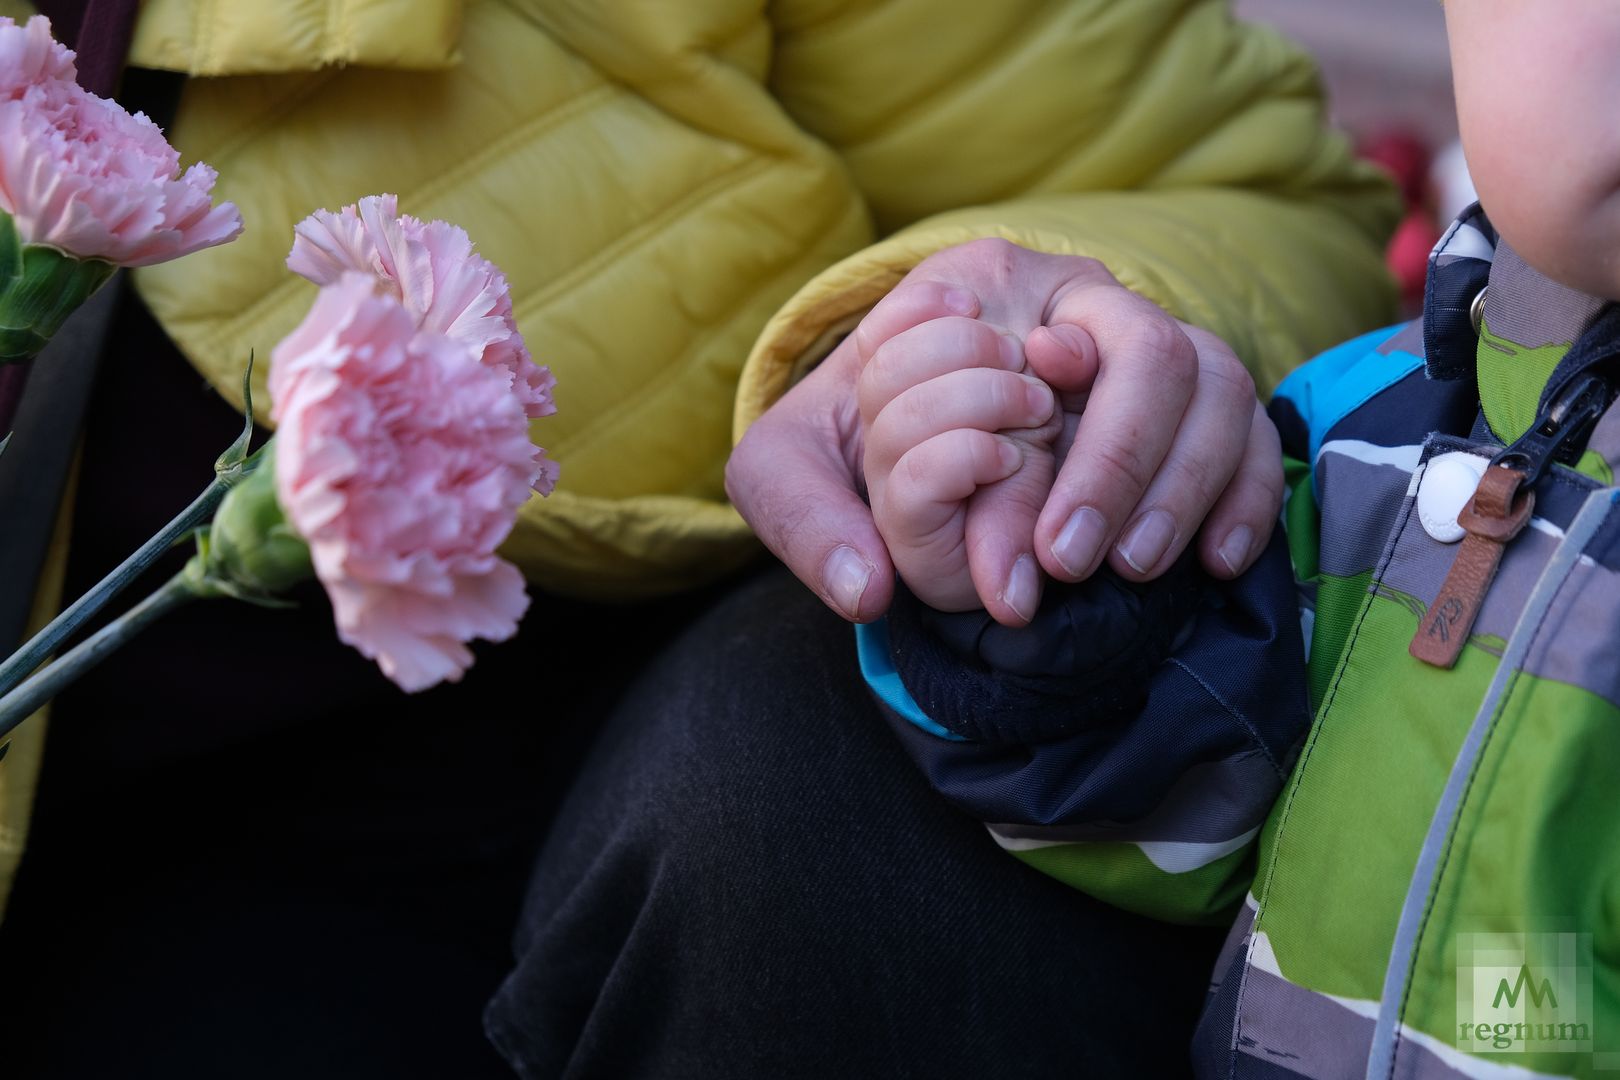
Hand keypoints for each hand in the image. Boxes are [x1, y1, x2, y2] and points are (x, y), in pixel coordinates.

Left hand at [725, 239, 1283, 622]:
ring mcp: (1144, 346)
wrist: (881, 438)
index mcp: (991, 282)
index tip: (1044, 537)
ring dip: (1192, 484)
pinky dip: (1249, 493)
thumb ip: (807, 518)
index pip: (1068, 334)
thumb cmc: (842, 442)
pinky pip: (1252, 431)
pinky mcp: (1187, 406)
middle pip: (1159, 354)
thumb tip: (867, 593)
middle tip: (1079, 563)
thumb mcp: (787, 469)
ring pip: (1220, 385)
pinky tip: (1221, 561)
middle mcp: (1082, 301)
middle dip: (1127, 466)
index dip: (1078, 434)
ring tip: (1137, 570)